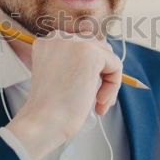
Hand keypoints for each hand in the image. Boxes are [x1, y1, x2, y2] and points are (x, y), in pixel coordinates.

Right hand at [4, 22, 121, 159]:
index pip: (81, 44)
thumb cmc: (52, 108)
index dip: (90, 68)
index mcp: (48, 42)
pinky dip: (113, 85)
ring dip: (108, 81)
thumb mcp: (61, 77)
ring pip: (107, 55)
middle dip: (101, 74)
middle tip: (97, 100)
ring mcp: (74, 42)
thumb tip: (106, 59)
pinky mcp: (91, 52)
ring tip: (99, 102)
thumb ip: (77, 62)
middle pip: (96, 47)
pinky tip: (100, 101)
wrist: (44, 121)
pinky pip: (115, 64)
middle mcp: (58, 37)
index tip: (85, 90)